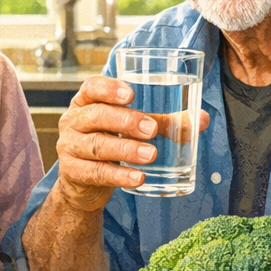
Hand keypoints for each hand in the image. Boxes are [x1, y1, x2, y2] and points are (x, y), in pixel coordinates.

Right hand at [53, 75, 209, 212]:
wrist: (83, 183)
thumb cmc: (110, 142)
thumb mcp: (130, 128)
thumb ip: (162, 121)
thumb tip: (201, 119)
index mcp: (86, 102)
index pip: (91, 87)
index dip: (108, 88)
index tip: (131, 94)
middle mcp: (73, 121)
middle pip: (96, 115)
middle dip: (125, 120)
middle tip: (152, 128)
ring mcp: (69, 147)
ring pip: (97, 145)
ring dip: (126, 150)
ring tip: (151, 154)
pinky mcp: (72, 172)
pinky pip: (96, 173)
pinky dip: (119, 175)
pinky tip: (138, 178)